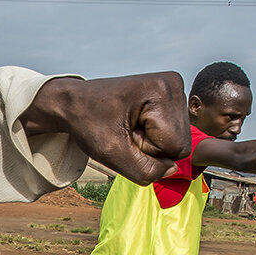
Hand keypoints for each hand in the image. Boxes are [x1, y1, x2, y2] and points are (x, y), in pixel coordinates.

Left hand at [23, 73, 189, 185]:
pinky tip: (134, 123)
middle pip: (181, 144)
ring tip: (128, 126)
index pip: (176, 147)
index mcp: (162, 90)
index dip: (148, 151)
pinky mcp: (170, 96)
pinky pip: (173, 133)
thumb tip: (172, 170)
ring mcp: (174, 88)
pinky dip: (152, 135)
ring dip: (151, 143)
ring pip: (178, 140)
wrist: (75, 102)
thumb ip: (144, 170)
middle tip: (125, 132)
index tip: (124, 133)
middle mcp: (173, 84)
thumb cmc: (89, 122)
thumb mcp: (111, 153)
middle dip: (151, 147)